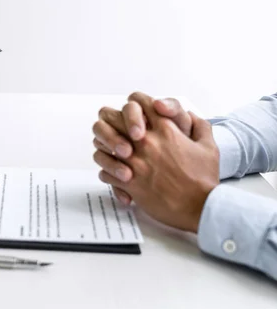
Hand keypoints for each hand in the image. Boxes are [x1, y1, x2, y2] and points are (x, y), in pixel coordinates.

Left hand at [97, 107, 219, 232]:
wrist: (201, 207)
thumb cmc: (204, 178)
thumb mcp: (208, 146)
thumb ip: (199, 126)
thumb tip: (190, 114)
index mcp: (164, 129)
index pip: (138, 101)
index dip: (132, 103)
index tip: (133, 112)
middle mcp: (146, 142)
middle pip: (111, 118)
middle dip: (109, 120)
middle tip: (113, 129)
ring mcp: (134, 162)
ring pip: (101, 145)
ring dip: (104, 147)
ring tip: (112, 153)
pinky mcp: (128, 182)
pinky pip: (104, 172)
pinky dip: (107, 172)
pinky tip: (116, 175)